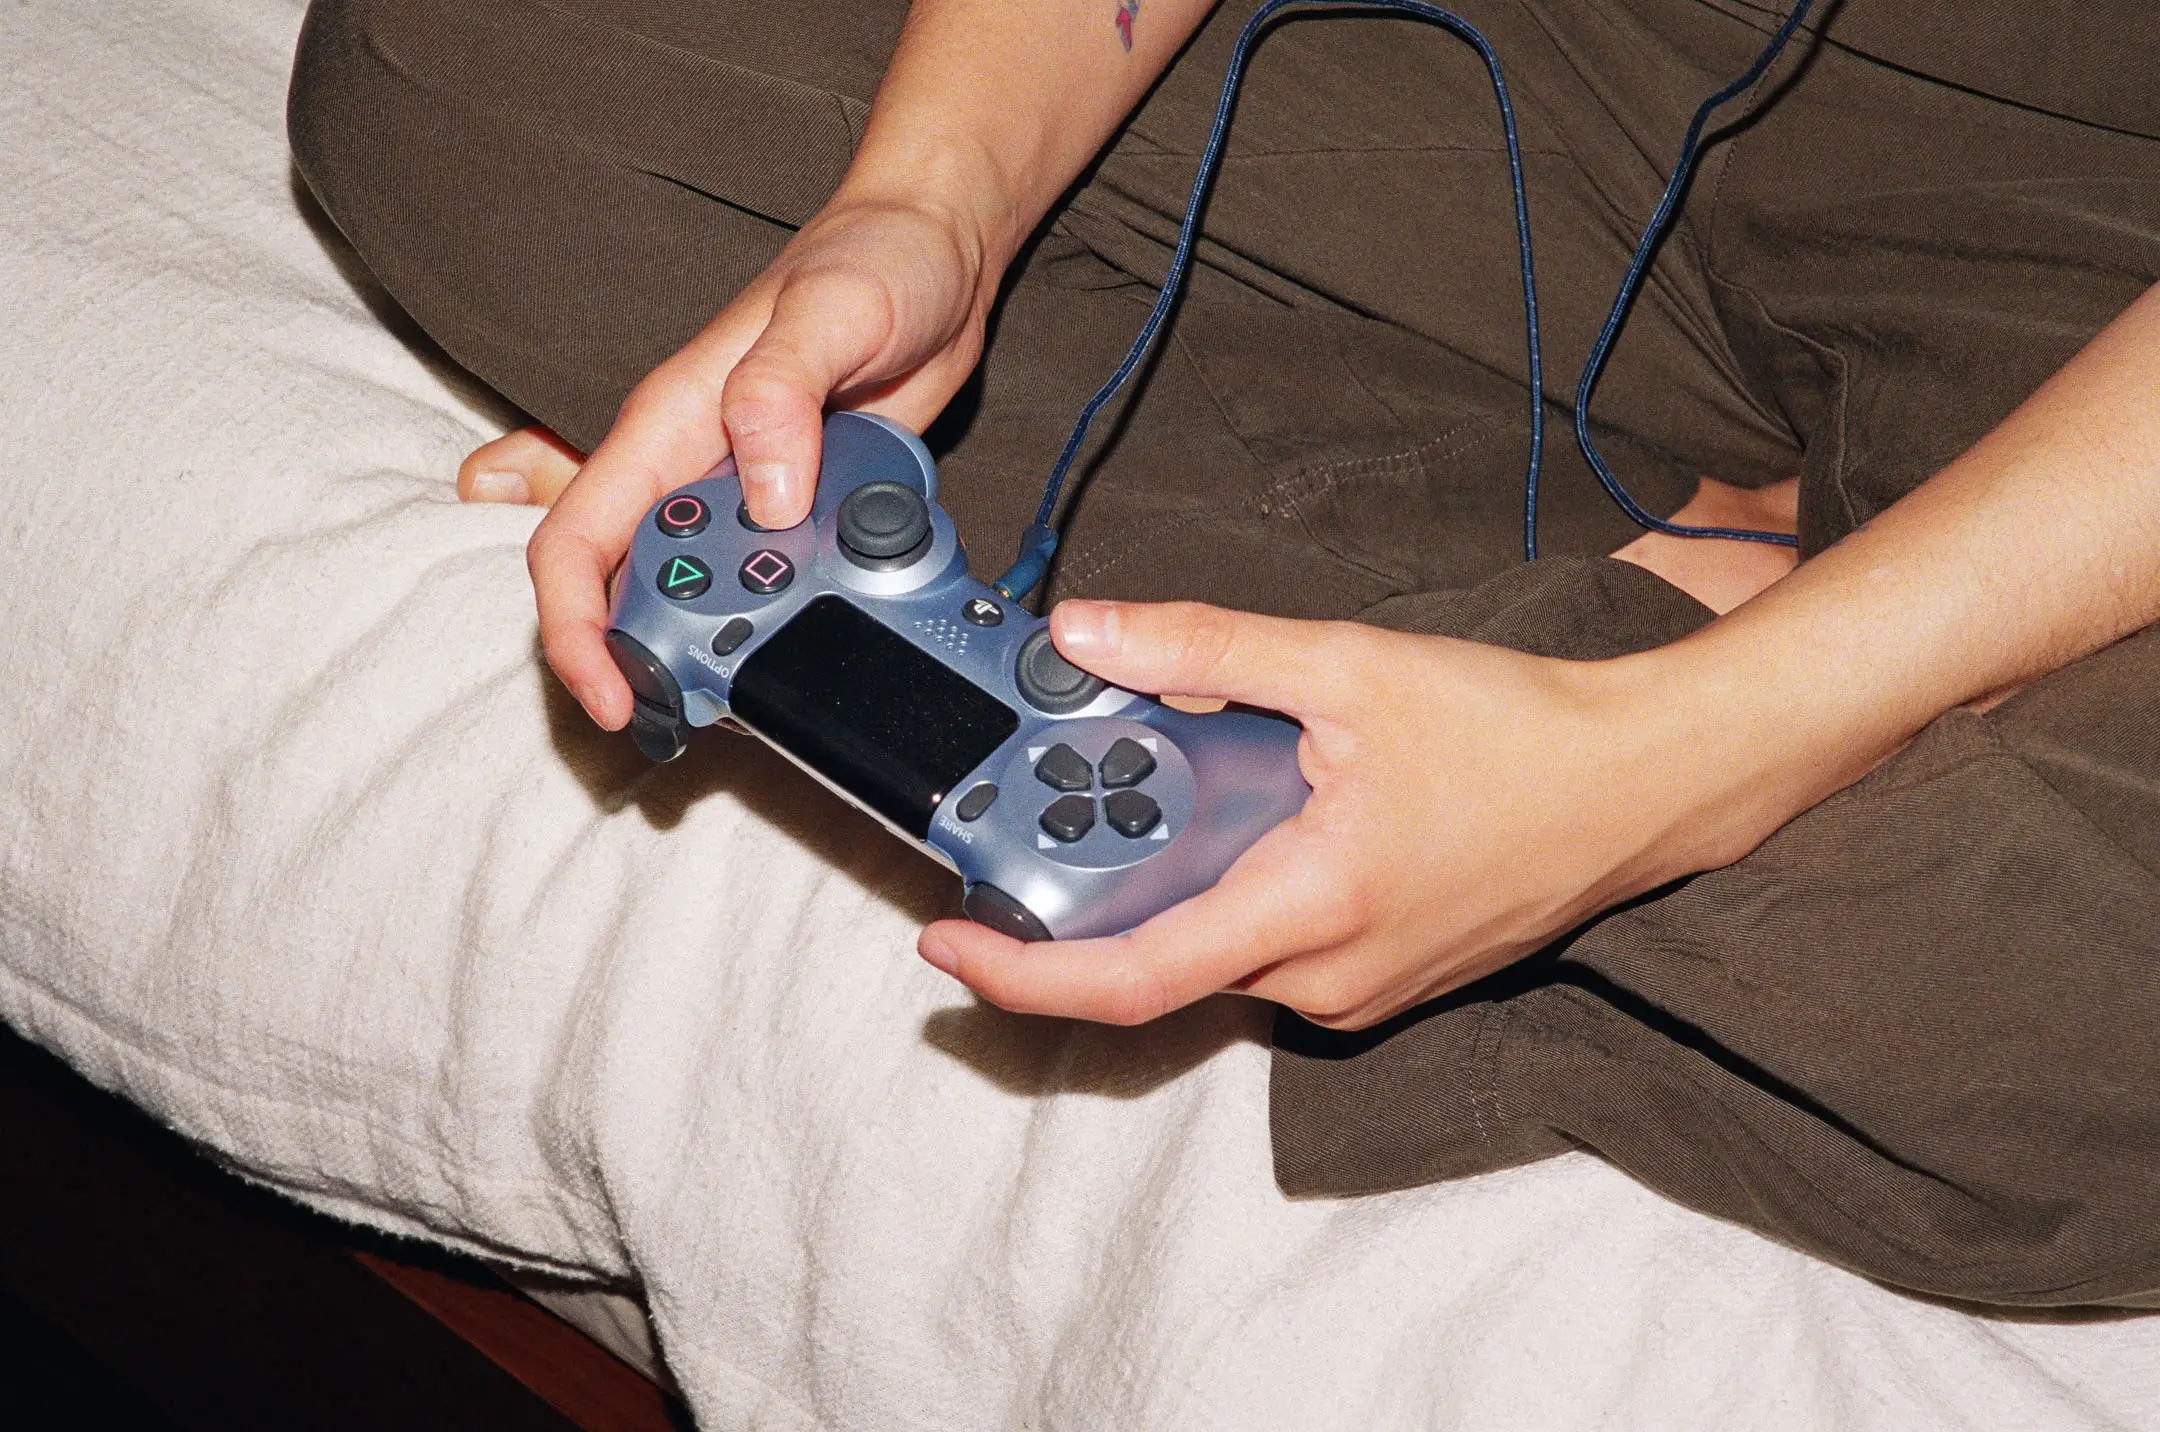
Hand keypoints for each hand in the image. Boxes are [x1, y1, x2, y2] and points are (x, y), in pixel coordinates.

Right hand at [527, 195, 995, 728]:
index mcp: (669, 424)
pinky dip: (800, 622)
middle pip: (633, 593)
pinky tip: (835, 639)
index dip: (573, 629)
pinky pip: (785, 586)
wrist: (941, 252)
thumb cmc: (876, 258)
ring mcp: (750, 496)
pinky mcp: (808, 512)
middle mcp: (695, 469)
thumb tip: (762, 491)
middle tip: (706, 719)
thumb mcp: (833, 311)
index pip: (577, 539)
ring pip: (711, 599)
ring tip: (781, 688)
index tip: (612, 696)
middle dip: (653, 665)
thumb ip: (783, 391)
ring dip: (734, 651)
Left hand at [917, 600, 1744, 1029]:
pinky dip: (1230, 896)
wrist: (1646, 783)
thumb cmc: (1520, 731)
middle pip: (1161, 966)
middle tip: (1046, 822)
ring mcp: (1360, 989)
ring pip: (1219, 957)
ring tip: (1158, 793)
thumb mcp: (1349, 666)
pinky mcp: (1385, 977)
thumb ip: (1205, 649)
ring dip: (1168, 889)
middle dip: (1087, 905)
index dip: (1021, 975)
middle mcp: (1326, 977)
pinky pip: (1273, 952)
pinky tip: (1246, 815)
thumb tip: (1081, 635)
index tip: (946, 947)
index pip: (1129, 979)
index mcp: (1308, 910)